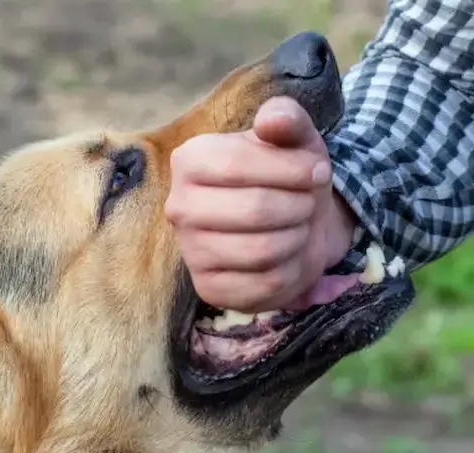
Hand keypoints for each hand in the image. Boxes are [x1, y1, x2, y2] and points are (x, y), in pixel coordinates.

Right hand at [164, 96, 355, 312]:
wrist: (292, 221)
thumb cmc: (286, 174)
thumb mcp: (294, 137)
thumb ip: (287, 118)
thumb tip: (272, 120)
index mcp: (189, 161)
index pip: (236, 165)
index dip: (291, 170)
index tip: (318, 172)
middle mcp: (180, 207)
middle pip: (254, 210)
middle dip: (299, 205)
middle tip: (307, 202)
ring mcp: (191, 252)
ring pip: (262, 250)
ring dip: (297, 237)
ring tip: (297, 226)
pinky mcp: (209, 289)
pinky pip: (265, 284)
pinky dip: (292, 270)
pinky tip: (287, 257)